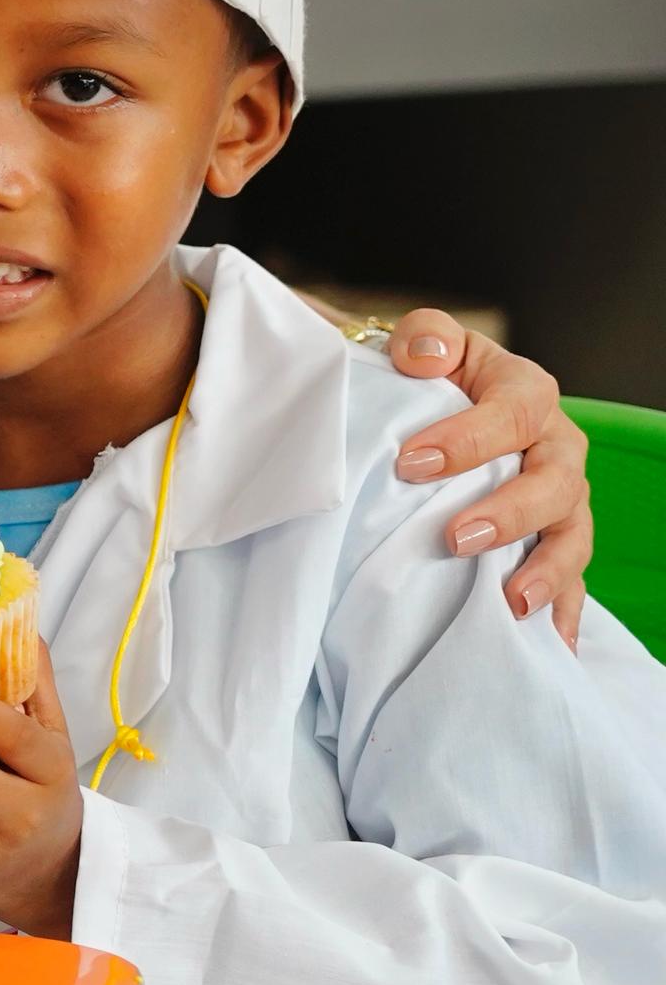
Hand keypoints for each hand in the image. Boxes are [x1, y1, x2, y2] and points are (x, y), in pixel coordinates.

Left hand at [372, 307, 589, 640]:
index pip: (513, 412)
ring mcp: (560, 499)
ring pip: (571, 536)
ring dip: (546, 571)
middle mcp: (555, 447)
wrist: (436, 406)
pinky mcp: (552, 541)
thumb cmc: (430, 377)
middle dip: (510, 513)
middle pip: (555, 482)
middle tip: (457, 537)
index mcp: (526, 393)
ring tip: (511, 602)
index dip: (469, 437)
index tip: (413, 462)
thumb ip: (425, 337)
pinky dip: (564, 614)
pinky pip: (571, 582)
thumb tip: (422, 357)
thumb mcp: (426, 343)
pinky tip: (551, 647)